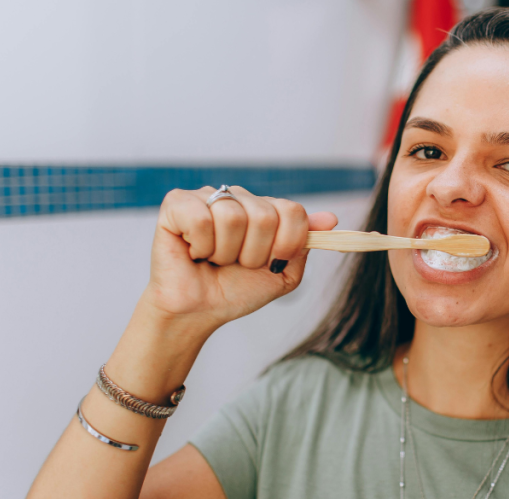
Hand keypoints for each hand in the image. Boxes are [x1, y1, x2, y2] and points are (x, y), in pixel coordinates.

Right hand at [138, 186, 337, 339]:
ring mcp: (207, 197)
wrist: (199, 311)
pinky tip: (195, 252)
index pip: (293, 211)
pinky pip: (201, 219)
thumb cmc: (237, 290)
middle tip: (236, 263)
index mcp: (264, 209)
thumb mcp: (283, 273)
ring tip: (215, 259)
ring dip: (226, 252)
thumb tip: (331, 219)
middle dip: (254, 253)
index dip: (286, 243)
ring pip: (233, 217)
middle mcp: (238, 196)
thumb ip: (305, 244)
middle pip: (265, 215)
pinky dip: (201, 246)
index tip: (271, 263)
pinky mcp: (176, 204)